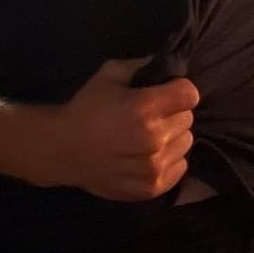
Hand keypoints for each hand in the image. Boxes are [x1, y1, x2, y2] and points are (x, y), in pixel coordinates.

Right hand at [20, 58, 198, 200]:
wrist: (63, 150)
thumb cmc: (86, 108)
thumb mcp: (109, 74)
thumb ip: (141, 65)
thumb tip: (169, 65)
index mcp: (145, 108)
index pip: (190, 94)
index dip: (179, 90)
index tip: (167, 92)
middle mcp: (155, 138)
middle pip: (188, 119)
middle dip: (174, 113)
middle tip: (152, 115)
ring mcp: (155, 166)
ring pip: (186, 143)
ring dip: (173, 137)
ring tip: (150, 136)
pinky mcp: (152, 187)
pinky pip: (181, 167)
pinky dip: (171, 159)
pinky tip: (150, 154)